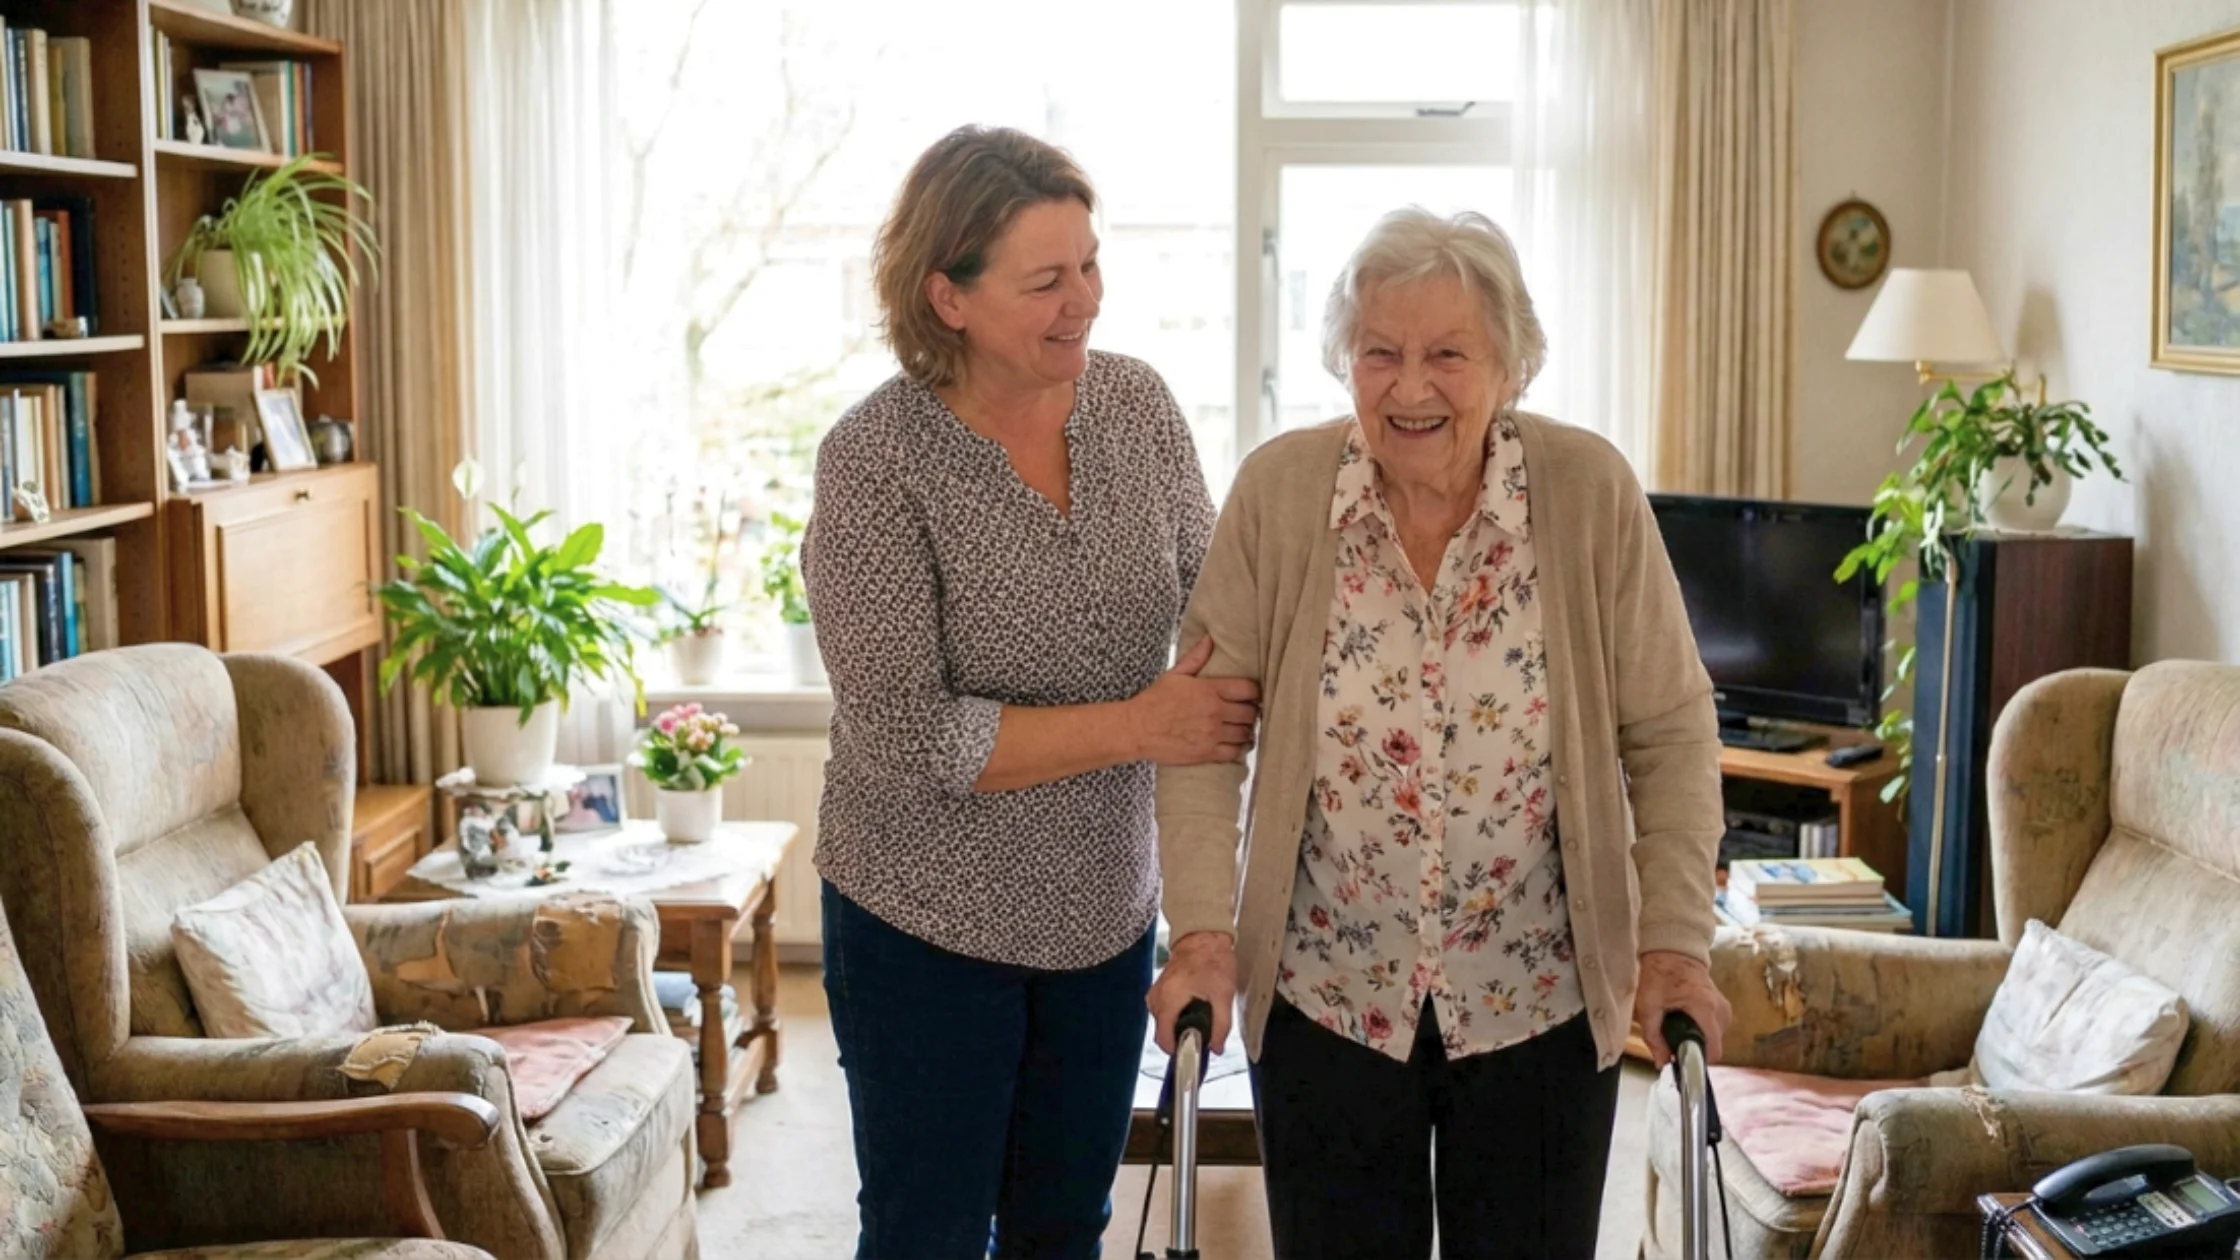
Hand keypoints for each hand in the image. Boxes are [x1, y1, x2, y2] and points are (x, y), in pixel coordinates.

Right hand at [1129, 638, 1258, 765]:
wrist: (1136, 729)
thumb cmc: (1154, 701)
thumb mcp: (1174, 675)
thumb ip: (1196, 658)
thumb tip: (1209, 639)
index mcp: (1209, 690)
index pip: (1248, 689)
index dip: (1254, 692)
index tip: (1252, 694)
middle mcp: (1214, 712)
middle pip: (1250, 713)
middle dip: (1251, 711)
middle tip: (1248, 712)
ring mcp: (1212, 734)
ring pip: (1245, 733)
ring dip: (1247, 730)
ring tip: (1243, 727)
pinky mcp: (1207, 753)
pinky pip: (1235, 752)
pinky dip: (1240, 748)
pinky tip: (1238, 744)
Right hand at [1149, 931, 1237, 1055]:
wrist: (1203, 937)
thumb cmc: (1212, 961)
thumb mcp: (1223, 995)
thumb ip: (1220, 1025)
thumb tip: (1216, 1048)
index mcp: (1169, 1000)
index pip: (1163, 1038)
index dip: (1178, 1049)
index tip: (1192, 1050)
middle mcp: (1156, 998)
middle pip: (1164, 1032)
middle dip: (1182, 1035)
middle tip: (1203, 1029)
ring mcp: (1155, 993)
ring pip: (1164, 1023)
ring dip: (1180, 1025)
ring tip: (1200, 1013)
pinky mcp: (1158, 990)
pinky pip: (1164, 1011)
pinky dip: (1176, 1014)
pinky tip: (1192, 1006)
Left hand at [1632, 950, 1731, 1067]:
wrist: (1671, 950)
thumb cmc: (1659, 973)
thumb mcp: (1648, 1006)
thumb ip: (1654, 1037)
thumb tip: (1663, 1062)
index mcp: (1706, 1008)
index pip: (1714, 1049)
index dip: (1697, 1059)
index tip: (1681, 1059)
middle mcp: (1721, 1009)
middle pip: (1713, 1044)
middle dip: (1693, 1047)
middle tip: (1672, 1038)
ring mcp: (1724, 1007)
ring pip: (1714, 1037)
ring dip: (1697, 1037)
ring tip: (1676, 1026)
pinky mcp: (1721, 1005)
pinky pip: (1715, 1027)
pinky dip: (1701, 1028)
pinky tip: (1684, 1020)